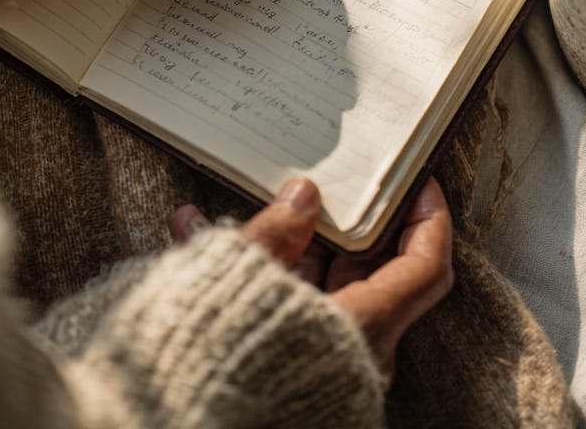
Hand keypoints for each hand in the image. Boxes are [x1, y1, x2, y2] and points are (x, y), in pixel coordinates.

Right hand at [169, 176, 453, 379]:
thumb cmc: (215, 361)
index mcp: (362, 330)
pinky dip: (249, 275)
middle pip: (368, 273)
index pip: (426, 267)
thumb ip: (276, 232)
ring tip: (244, 200)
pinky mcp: (278, 372)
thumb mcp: (245, 281)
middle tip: (332, 181)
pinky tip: (195, 236)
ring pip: (314, 289)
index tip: (418, 182)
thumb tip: (303, 194)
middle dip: (342, 223)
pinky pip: (276, 310)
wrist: (155, 423)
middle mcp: (352, 356)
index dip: (430, 218)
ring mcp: (317, 367)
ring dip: (281, 244)